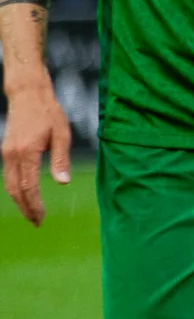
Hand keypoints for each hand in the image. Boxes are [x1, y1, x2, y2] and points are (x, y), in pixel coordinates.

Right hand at [2, 79, 70, 224]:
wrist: (27, 95)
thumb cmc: (49, 113)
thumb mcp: (62, 135)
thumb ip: (61, 160)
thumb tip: (62, 183)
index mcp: (27, 152)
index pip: (29, 187)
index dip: (35, 205)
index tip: (42, 218)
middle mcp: (12, 155)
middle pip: (15, 190)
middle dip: (25, 208)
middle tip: (37, 223)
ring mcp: (6, 153)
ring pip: (10, 185)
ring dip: (20, 201)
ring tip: (33, 214)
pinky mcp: (7, 151)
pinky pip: (9, 176)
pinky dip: (16, 189)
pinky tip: (26, 196)